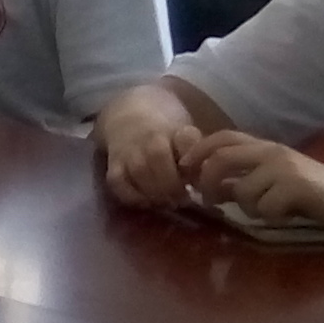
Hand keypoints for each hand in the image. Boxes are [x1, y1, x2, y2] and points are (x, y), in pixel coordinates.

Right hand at [92, 88, 202, 209]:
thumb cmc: (166, 135)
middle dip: (172, 184)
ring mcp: (129, 151)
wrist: (129, 118)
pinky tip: (145, 203)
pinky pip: (117, 182)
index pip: (187, 141)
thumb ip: (198, 158)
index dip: (193, 163)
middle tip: (181, 200)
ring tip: (165, 203)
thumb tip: (210, 183)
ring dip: (154, 192)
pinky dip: (131, 196)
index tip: (197, 181)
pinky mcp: (113, 165)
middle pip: (158, 157)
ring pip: (139, 171)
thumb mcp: (186, 138)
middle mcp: (150, 138)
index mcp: (175, 131)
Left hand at [185, 131, 323, 231]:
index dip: (198, 150)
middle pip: (221, 159)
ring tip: (267, 210)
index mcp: (264, 146)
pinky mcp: (295, 187)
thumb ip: (241, 180)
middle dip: (208, 182)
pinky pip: (264, 207)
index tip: (185, 169)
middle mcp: (271, 152)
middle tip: (210, 201)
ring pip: (241, 190)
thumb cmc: (309, 192)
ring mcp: (283, 168)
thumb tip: (209, 188)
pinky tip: (286, 214)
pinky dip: (270, 217)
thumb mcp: (271, 181)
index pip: (222, 137)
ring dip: (247, 208)